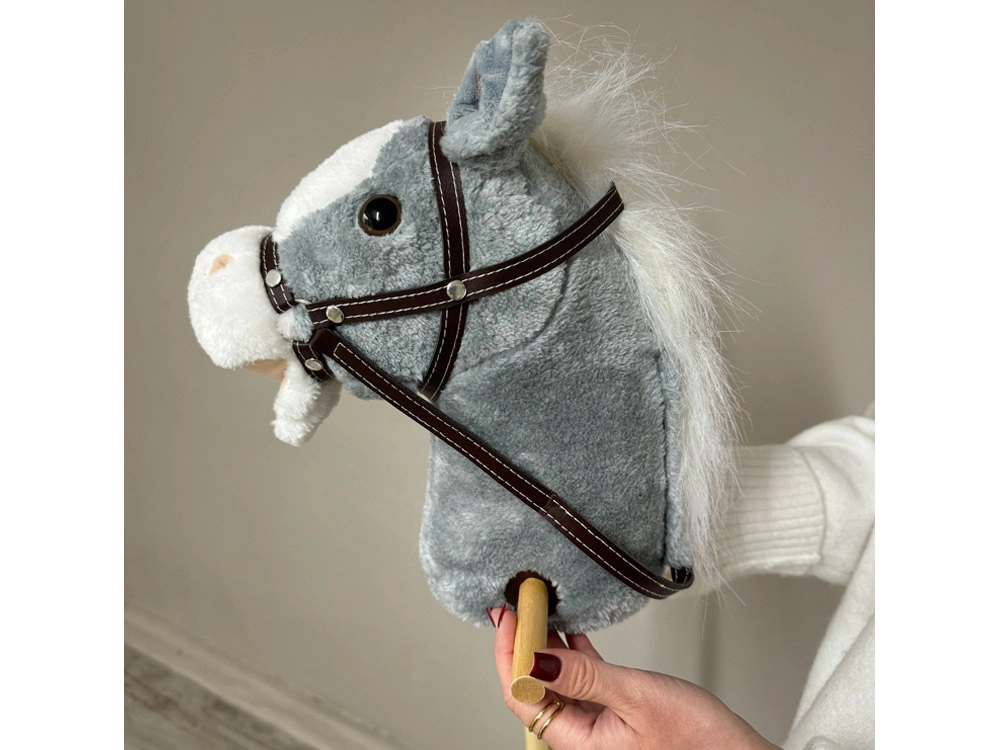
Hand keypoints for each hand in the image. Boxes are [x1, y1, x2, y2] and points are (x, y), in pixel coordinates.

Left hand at [489, 606, 779, 749]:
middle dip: (522, 645)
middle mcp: (582, 740)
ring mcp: (596, 728)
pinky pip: (581, 683)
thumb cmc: (698, 741)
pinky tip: (570, 632)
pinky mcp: (614, 717)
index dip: (510, 653)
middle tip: (518, 606)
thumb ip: (585, 676)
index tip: (510, 616)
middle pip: (534, 688)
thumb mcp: (637, 697)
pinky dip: (573, 656)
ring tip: (539, 610)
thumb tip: (536, 658)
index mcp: (579, 743)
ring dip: (545, 647)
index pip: (522, 696)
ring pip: (556, 683)